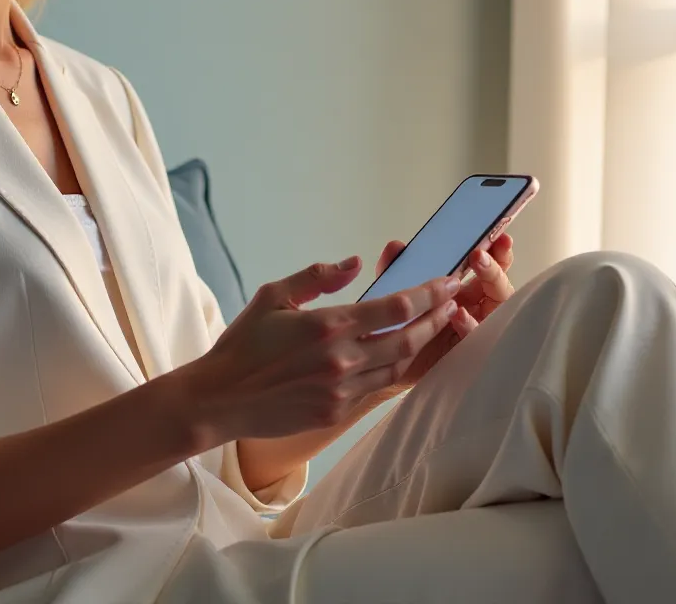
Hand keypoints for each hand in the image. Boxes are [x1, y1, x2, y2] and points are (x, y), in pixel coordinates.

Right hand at [177, 256, 462, 441]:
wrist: (221, 400)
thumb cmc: (243, 345)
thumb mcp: (273, 296)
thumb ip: (318, 276)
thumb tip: (354, 263)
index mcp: (328, 326)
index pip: (396, 307)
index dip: (430, 293)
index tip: (449, 282)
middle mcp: (342, 360)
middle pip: (409, 338)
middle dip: (437, 317)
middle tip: (455, 300)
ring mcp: (341, 390)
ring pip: (398, 365)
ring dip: (422, 344)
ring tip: (435, 324)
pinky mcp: (336, 412)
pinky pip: (377, 387)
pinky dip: (395, 368)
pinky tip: (401, 355)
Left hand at [375, 233, 515, 390]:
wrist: (387, 362)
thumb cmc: (400, 324)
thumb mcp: (395, 291)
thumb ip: (396, 269)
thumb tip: (395, 247)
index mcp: (464, 290)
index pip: (488, 265)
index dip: (496, 250)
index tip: (498, 235)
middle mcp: (475, 307)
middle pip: (499, 284)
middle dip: (495, 266)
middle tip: (480, 255)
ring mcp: (476, 328)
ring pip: (497, 308)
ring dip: (491, 287)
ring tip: (477, 272)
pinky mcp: (468, 350)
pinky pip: (477, 337)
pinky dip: (470, 324)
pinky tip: (458, 314)